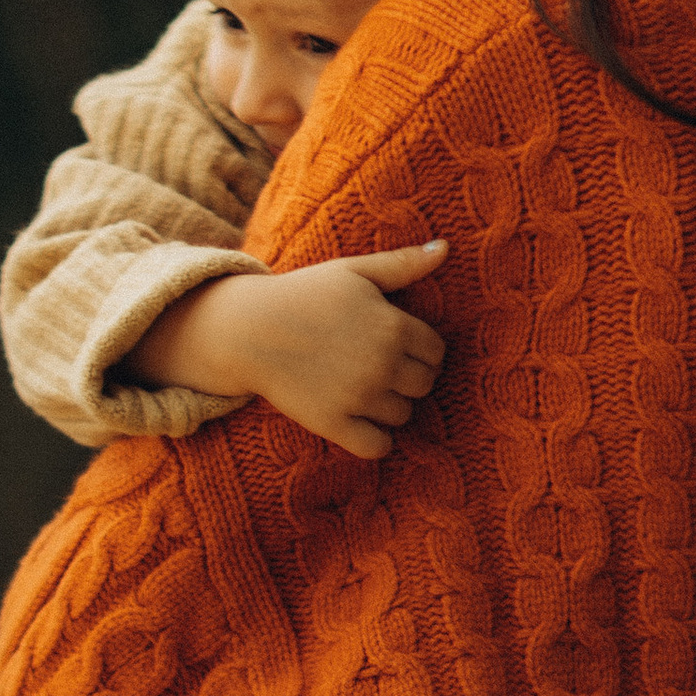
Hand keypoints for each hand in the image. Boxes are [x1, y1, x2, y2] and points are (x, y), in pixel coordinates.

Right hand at [132, 240, 448, 457]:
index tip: (400, 349)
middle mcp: (382, 364)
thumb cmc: (303, 295)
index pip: (436, 352)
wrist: (249, 330)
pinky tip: (362, 423)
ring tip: (366, 391)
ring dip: (390, 406)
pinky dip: (376, 440)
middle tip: (383, 370)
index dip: (422, 351)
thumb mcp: (353, 271)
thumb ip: (402, 264)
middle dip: (410, 379)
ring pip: (403, 415)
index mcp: (393, 326)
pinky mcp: (335, 424)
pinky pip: (378, 446)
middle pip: (424, 385)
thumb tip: (445, 248)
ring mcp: (359, 397)